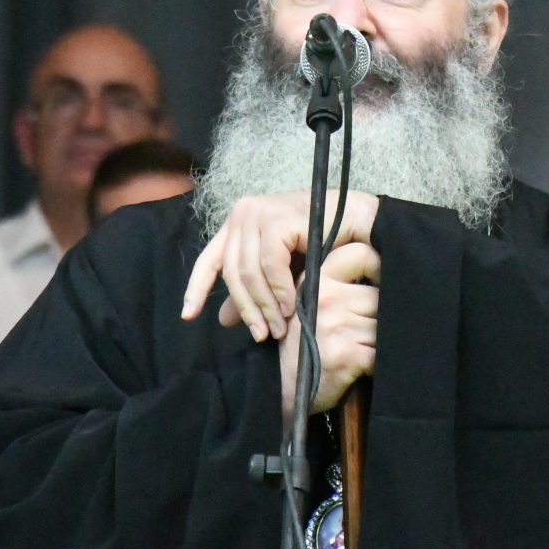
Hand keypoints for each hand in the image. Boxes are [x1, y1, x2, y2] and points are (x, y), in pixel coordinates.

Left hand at [180, 190, 379, 340]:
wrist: (360, 225)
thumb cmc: (322, 246)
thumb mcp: (281, 273)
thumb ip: (253, 291)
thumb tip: (223, 320)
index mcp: (239, 222)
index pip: (209, 259)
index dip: (197, 288)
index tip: (188, 316)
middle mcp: (244, 212)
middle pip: (232, 273)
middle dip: (247, 309)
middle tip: (262, 336)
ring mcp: (261, 212)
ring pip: (249, 272)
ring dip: (265, 305)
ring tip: (280, 328)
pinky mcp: (279, 218)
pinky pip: (271, 265)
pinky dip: (280, 290)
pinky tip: (291, 306)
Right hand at [280, 243, 380, 417]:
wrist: (280, 390)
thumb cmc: (301, 345)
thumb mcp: (307, 305)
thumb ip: (336, 285)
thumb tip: (382, 267)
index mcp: (315, 280)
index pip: (359, 254)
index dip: (377, 266)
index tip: (379, 282)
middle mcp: (324, 298)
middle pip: (378, 296)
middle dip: (377, 316)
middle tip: (361, 332)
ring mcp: (335, 325)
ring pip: (382, 325)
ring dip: (376, 341)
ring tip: (357, 350)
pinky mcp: (347, 353)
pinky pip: (381, 353)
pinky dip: (376, 364)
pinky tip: (359, 368)